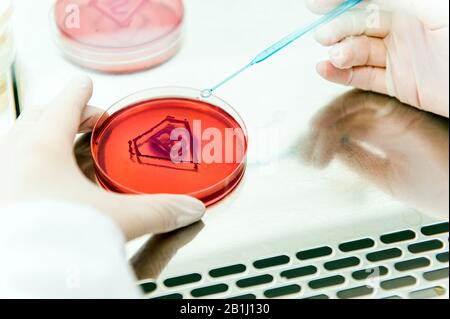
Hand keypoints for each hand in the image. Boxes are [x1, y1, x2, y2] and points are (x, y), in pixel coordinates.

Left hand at [0, 76, 204, 239]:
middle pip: (36, 119)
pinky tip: (44, 187)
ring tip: (64, 151)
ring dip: (41, 138)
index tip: (84, 83)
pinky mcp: (1, 202)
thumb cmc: (53, 239)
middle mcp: (13, 159)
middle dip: (62, 113)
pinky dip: (29, 167)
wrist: (21, 277)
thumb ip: (156, 211)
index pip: (63, 106)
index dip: (78, 93)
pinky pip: (10, 171)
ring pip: (17, 143)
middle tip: (87, 122)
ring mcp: (2, 179)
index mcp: (42, 149)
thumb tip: (189, 208)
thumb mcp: (115, 219)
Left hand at [304, 90, 448, 217]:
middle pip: (340, 113)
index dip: (320, 137)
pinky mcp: (402, 114)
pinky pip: (364, 104)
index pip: (343, 125)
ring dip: (322, 126)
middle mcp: (386, 121)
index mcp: (383, 134)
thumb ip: (359, 160)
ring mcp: (393, 115)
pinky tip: (325, 138)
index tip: (306, 158)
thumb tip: (331, 151)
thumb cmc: (438, 188)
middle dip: (315, 133)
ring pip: (346, 106)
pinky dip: (338, 116)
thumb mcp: (385, 177)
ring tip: (311, 151)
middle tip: (304, 155)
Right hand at [307, 0, 448, 116]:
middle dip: (339, 29)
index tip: (316, 6)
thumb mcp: (432, 7)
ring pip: (359, 51)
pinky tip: (327, 70)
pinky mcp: (398, 83)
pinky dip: (342, 75)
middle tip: (325, 36)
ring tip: (332, 57)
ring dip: (340, 53)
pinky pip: (364, 77)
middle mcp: (405, 26)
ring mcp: (401, 55)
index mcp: (415, 3)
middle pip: (360, 24)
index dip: (342, 2)